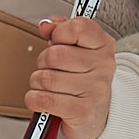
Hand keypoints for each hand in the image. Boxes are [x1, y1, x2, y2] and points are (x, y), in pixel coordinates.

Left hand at [29, 15, 118, 138]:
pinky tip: (46, 100)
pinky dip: (35, 100)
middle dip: (43, 62)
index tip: (58, 41)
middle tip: (53, 69)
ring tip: (52, 87)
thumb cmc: (81, 77)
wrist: (96, 114)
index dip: (59, 33)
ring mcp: (95, 90)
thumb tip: (46, 25)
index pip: (78, 27)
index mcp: (103, 45)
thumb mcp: (75, 47)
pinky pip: (42, 99)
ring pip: (44, 78)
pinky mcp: (82, 111)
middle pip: (54, 55)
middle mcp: (103, 67)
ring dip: (38, 83)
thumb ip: (60, 29)